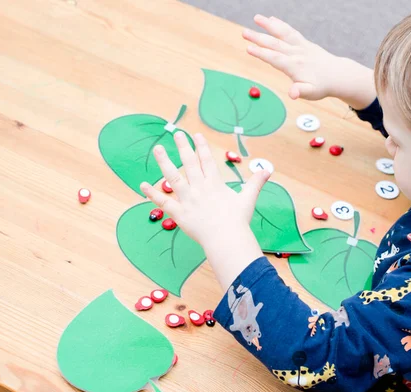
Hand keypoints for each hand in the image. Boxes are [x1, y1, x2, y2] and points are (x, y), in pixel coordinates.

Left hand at [140, 132, 267, 287]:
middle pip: (189, 163)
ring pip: (173, 177)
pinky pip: (163, 202)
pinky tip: (142, 185)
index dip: (201, 146)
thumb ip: (256, 182)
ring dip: (164, 162)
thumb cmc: (238, 221)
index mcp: (215, 184)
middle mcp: (200, 188)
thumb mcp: (248, 199)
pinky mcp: (179, 213)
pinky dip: (152, 194)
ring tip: (157, 149)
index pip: (207, 160)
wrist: (226, 239)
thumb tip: (268, 170)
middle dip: (182, 147)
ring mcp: (188, 200)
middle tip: (176, 134)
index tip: (196, 134)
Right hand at [243, 15, 375, 108]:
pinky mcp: (304, 43)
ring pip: (282, 33)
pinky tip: (271, 19)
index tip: (248, 48)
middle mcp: (297, 53)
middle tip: (243, 32)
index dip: (261, 53)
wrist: (337, 75)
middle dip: (258, 38)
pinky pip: (290, 31)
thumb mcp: (311, 93)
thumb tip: (292, 94)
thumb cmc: (322, 86)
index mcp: (295, 66)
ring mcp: (300, 46)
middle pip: (274, 44)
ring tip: (256, 17)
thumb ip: (300, 91)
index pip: (275, 59)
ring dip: (269, 25)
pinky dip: (280, 24)